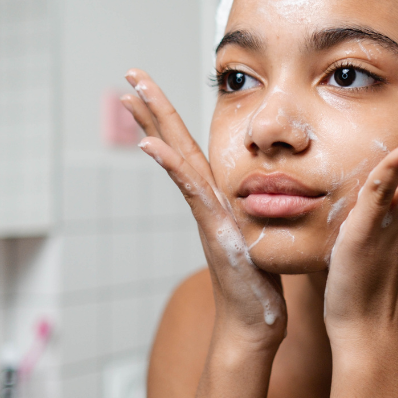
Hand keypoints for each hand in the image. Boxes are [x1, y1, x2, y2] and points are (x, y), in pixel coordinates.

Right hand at [123, 69, 286, 349]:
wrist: (254, 323)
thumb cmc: (260, 283)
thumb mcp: (261, 234)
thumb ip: (257, 209)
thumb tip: (268, 189)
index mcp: (218, 196)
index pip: (189, 147)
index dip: (169, 117)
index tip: (148, 87)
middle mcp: (206, 200)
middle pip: (175, 143)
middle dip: (152, 108)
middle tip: (129, 73)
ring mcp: (206, 213)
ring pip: (178, 159)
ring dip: (154, 124)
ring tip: (131, 94)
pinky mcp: (214, 229)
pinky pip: (191, 190)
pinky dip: (171, 167)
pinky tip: (152, 144)